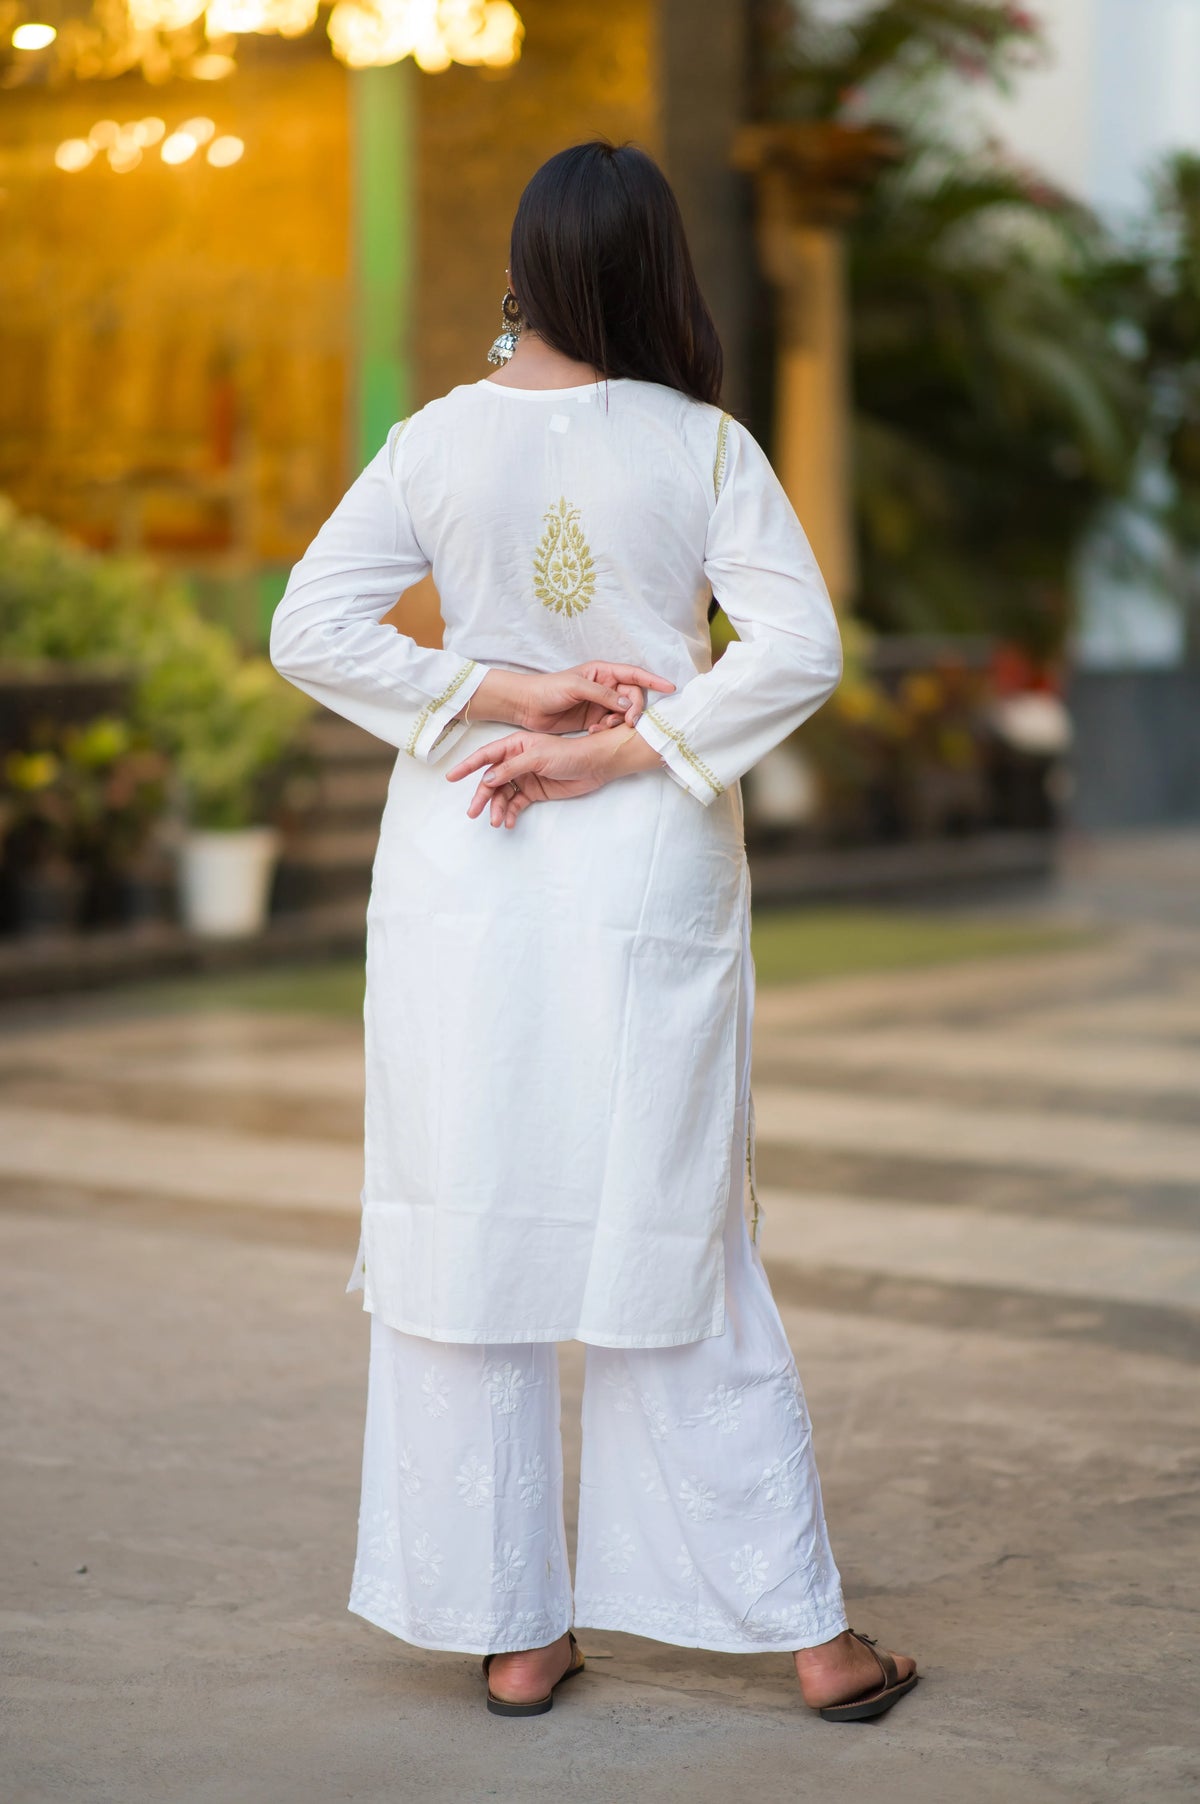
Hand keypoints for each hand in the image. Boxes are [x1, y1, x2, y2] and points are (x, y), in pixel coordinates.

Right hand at [446, 724, 662, 827]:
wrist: (595, 766)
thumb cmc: (569, 753)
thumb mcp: (538, 757)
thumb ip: (511, 768)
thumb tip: (488, 780)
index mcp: (515, 746)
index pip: (486, 755)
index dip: (467, 765)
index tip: (451, 776)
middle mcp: (516, 761)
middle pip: (492, 780)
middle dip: (482, 796)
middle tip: (473, 812)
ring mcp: (525, 777)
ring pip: (503, 794)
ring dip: (497, 808)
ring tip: (496, 821)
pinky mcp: (534, 791)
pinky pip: (516, 803)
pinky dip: (510, 813)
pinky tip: (507, 822)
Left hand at [467, 664, 674, 735]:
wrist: (526, 705)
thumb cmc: (547, 689)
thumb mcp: (575, 686)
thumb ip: (601, 694)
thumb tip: (626, 703)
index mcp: (602, 672)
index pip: (634, 674)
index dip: (653, 680)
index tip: (670, 687)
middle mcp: (604, 686)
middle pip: (633, 696)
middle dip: (633, 709)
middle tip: (627, 722)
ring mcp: (600, 704)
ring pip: (623, 713)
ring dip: (619, 722)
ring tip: (602, 728)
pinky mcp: (593, 720)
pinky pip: (611, 725)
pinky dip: (608, 730)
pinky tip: (595, 733)